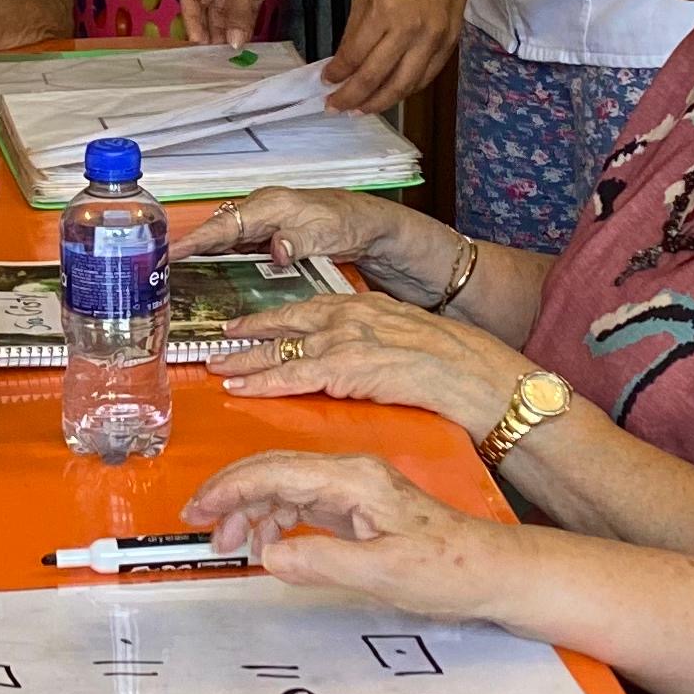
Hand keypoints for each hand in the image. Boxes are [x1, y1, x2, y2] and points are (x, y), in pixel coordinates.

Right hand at [177, 0, 292, 46]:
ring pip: (227, 10)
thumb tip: (233, 43)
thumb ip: (238, 13)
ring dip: (227, 28)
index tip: (198, 41)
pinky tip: (244, 40)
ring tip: (228, 52)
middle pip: (208, 6)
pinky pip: (245, 10)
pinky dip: (244, 23)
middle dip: (210, 27)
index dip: (191, 19)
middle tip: (213, 53)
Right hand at [178, 186, 416, 274]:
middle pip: (218, 229)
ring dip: (202, 251)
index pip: (225, 224)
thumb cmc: (351, 223)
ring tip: (174, 268)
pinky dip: (221, 254)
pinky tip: (209, 268)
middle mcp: (263, 209)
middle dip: (190, 245)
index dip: (196, 239)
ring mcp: (265, 220)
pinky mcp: (270, 232)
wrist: (370, 224)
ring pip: (225, 236)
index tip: (171, 251)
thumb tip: (275, 249)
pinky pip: (238, 243)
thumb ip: (299, 242)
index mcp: (271, 205)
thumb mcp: (327, 234)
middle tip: (159, 263)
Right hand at [186, 451, 534, 623]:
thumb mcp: (383, 573)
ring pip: (283, 487)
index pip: (276, 470)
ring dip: (251, 511)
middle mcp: (350, 474)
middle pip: (273, 471)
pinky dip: (275, 520)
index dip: (231, 488)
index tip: (198, 509)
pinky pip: (301, 503)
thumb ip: (321, 562)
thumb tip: (268, 556)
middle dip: (232, 496)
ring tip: (231, 544)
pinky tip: (266, 543)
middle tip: (202, 528)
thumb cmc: (449, 568)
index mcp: (354, 478)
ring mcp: (353, 489)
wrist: (492, 570)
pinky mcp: (356, 507)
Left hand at [216, 295, 533, 436]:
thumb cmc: (454, 363)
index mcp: (366, 306)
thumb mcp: (407, 337)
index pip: (310, 307)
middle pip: (287, 322)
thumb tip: (357, 356)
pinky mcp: (346, 367)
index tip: (247, 323)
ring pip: (283, 348)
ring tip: (217, 367)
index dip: (274, 317)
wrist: (477, 374)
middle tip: (218, 341)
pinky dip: (263, 381)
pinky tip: (241, 387)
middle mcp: (351, 315)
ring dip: (246, 360)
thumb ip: (376, 339)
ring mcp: (346, 339)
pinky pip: (294, 375)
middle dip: (249, 332)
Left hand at [323, 0, 480, 113]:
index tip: (326, 82)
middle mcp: (409, 31)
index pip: (355, 55)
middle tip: (334, 107)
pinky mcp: (448, 48)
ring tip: (358, 110)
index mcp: (384, 11)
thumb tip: (341, 61)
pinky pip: (423, 79)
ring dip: (377, 104)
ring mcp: (432, 42)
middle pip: (376, 77)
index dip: (337, 74)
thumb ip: (354, 28)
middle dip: (350, 97)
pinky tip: (387, 96)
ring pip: (402, 86)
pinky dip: (403, 92)